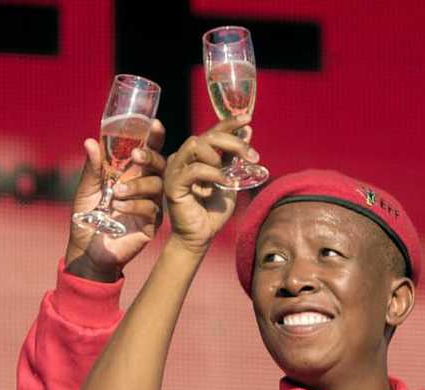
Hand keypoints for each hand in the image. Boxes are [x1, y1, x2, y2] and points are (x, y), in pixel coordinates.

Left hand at [65, 120, 166, 281]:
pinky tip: (118, 207)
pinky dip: (134, 205)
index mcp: (131, 174)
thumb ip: (92, 168)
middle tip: (136, 156)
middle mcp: (144, 187)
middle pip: (160, 165)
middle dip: (150, 157)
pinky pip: (151, 208)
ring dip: (137, 185)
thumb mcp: (86, 190)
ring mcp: (150, 205)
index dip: (154, 138)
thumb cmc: (87, 218)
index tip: (154, 125)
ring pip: (156, 186)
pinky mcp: (151, 224)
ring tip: (116, 192)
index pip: (147, 152)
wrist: (87, 251)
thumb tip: (91, 141)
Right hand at [163, 116, 256, 254]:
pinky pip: (194, 170)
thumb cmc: (213, 211)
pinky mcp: (172, 185)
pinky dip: (213, 174)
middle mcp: (182, 159)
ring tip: (228, 175)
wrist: (201, 236)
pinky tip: (224, 184)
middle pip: (206, 135)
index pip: (212, 132)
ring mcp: (175, 171)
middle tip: (252, 157)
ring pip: (195, 144)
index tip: (247, 118)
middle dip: (232, 142)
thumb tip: (247, 131)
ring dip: (218, 156)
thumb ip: (234, 157)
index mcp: (196, 156)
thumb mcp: (230, 178)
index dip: (229, 122)